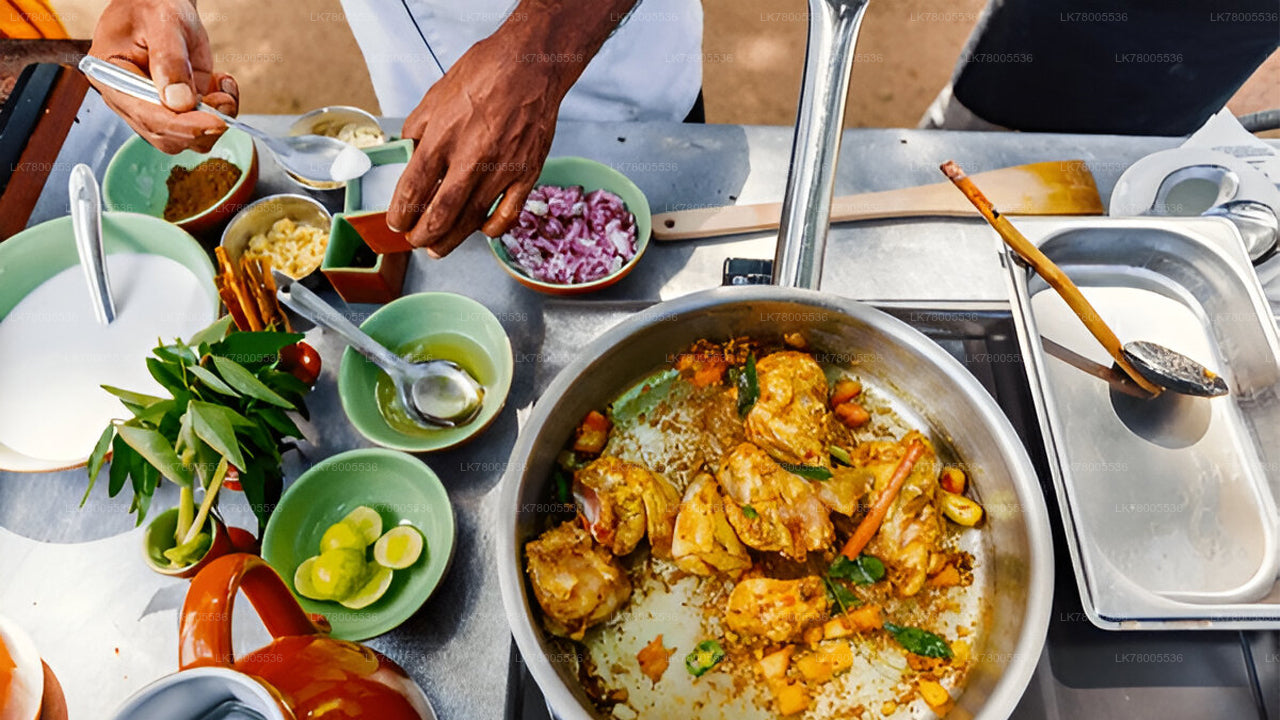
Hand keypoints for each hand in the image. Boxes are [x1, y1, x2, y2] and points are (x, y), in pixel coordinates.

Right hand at [88, 0, 238, 153]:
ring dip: (215, 118)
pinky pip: (204, 124)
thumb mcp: (162, 23)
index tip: (213, 123)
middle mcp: (132, 99)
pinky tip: (221, 83)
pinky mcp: (179, 106)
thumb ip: (170, 61)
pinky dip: (221, 109)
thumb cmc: (151, 7)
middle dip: (202, 127)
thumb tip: (180, 102)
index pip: (147, 116)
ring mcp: (157, 106)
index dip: (183, 126)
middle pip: (168, 136)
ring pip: (188, 137)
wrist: (161, 4)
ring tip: (222, 85)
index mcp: (113, 78)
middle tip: (224, 100)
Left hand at [387, 35, 562, 257]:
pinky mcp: (527, 173)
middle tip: (414, 241)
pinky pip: (508, 214)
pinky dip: (491, 229)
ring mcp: (502, 168)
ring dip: (451, 240)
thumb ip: (418, 131)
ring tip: (437, 248)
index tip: (396, 222)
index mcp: (443, 136)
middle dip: (422, 235)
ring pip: (472, 219)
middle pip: (441, 213)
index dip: (400, 213)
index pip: (413, 188)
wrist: (530, 65)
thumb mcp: (435, 96)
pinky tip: (481, 230)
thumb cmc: (484, 74)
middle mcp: (471, 156)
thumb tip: (407, 158)